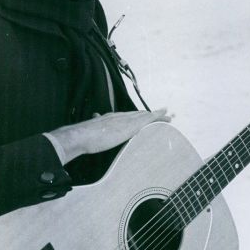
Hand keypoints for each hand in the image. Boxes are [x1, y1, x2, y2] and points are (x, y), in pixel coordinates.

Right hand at [49, 109, 170, 163]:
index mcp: (111, 119)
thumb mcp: (91, 130)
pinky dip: (159, 117)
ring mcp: (126, 121)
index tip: (145, 115)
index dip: (138, 116)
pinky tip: (167, 118)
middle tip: (163, 113)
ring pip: (146, 115)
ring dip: (158, 115)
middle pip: (139, 114)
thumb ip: (95, 125)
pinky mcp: (131, 126)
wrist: (81, 136)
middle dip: (151, 114)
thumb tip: (94, 118)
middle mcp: (120, 117)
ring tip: (168, 114)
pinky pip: (149, 119)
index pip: (128, 116)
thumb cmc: (83, 137)